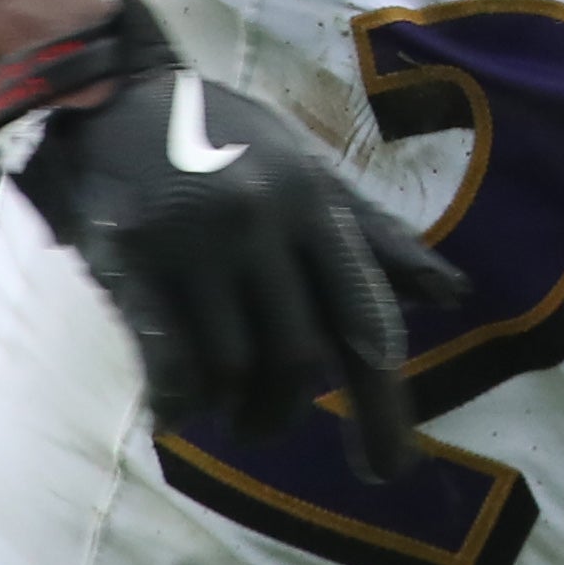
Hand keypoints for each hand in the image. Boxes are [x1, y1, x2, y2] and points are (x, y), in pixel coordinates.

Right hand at [0, 0, 464, 480]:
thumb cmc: (226, 140)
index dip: (383, 403)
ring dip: (234, 411)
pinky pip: (164, 359)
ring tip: (229, 414)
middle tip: (276, 429)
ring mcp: (194, 242)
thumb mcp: (311, 172)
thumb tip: (453, 295)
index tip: (387, 469)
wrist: (110, 96)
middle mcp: (264, 223)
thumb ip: (376, 238)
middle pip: (298, 357)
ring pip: (231, 368)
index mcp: (316, 204)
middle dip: (290, 414)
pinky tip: (177, 415)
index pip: (365, 319)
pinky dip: (178, 402)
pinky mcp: (127, 260)